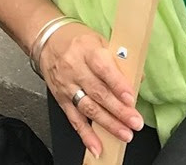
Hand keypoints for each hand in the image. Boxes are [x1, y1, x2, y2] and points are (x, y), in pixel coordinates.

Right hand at [39, 23, 143, 157]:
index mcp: (87, 50)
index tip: (131, 98)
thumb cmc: (77, 39)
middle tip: (135, 122)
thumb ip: (118, 59)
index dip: (118, 85)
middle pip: (98, 92)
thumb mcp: (99, 40)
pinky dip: (86, 135)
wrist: (48, 40)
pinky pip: (74, 119)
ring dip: (108, 124)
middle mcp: (75, 69)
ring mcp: (67, 86)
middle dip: (119, 110)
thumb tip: (137, 77)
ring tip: (124, 133)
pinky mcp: (61, 99)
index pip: (103, 69)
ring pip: (89, 108)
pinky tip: (97, 146)